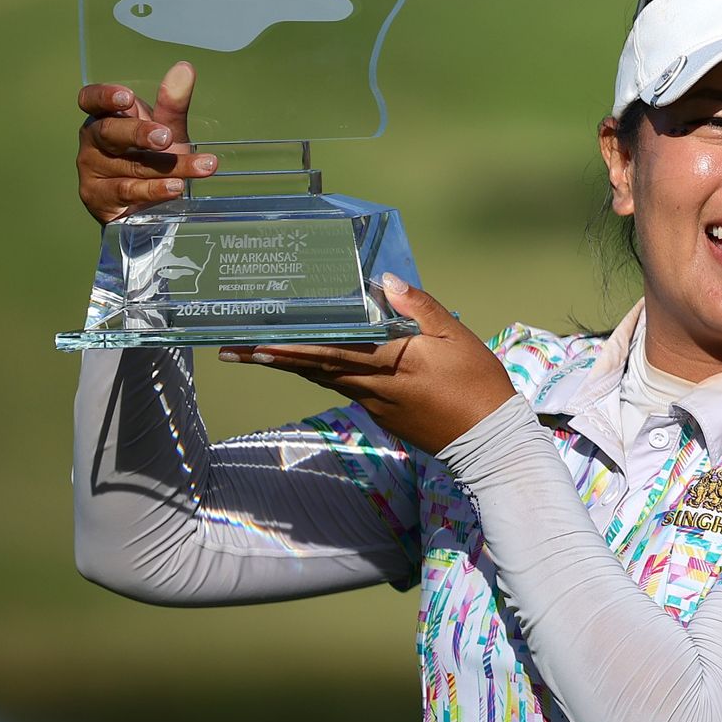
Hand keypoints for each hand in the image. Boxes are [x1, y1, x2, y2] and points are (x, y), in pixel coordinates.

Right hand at [75, 61, 220, 223]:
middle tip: (165, 137)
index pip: (90, 100)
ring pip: (129, 166)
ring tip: (199, 167)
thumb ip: (173, 104)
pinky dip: (154, 189)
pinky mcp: (98, 197)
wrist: (144, 203)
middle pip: (108, 132)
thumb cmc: (152, 158)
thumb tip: (185, 68)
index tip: (127, 98)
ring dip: (167, 167)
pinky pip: (126, 191)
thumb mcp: (167, 131)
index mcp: (105, 117)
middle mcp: (93, 141)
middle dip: (138, 133)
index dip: (104, 97)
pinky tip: (177, 187)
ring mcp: (92, 170)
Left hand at [219, 274, 517, 453]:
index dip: (291, 346)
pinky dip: (318, 374)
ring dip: (288, 366)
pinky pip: (342, 388)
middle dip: (271, 359)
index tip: (256, 341)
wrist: (490, 440)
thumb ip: (419, 307)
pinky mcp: (382, 414)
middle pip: (314, 368)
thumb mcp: (456, 336)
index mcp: (392, 361)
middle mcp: (373, 386)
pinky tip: (308, 364)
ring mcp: (374, 404)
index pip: (332, 351)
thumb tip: (384, 281)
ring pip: (324, 379)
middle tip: (231, 349)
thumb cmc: (478, 383)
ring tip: (256, 355)